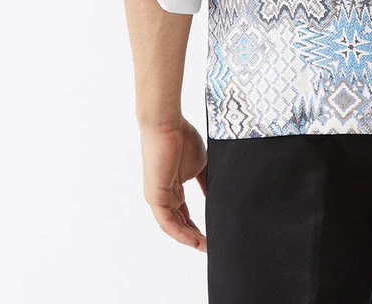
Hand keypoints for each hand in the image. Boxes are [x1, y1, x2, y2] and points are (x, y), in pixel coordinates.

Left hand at [139, 117, 207, 251]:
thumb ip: (206, 183)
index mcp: (174, 189)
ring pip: (174, 226)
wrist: (167, 125)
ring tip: (206, 247)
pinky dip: (181, 233)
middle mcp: (165, 197)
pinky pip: (167, 222)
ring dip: (189, 239)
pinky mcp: (155, 197)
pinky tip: (194, 240)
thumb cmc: (182, 137)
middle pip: (180, 224)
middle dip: (196, 237)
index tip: (213, 235)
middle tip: (212, 246)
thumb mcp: (200, 165)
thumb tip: (216, 197)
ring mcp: (158, 198)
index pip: (185, 215)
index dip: (199, 227)